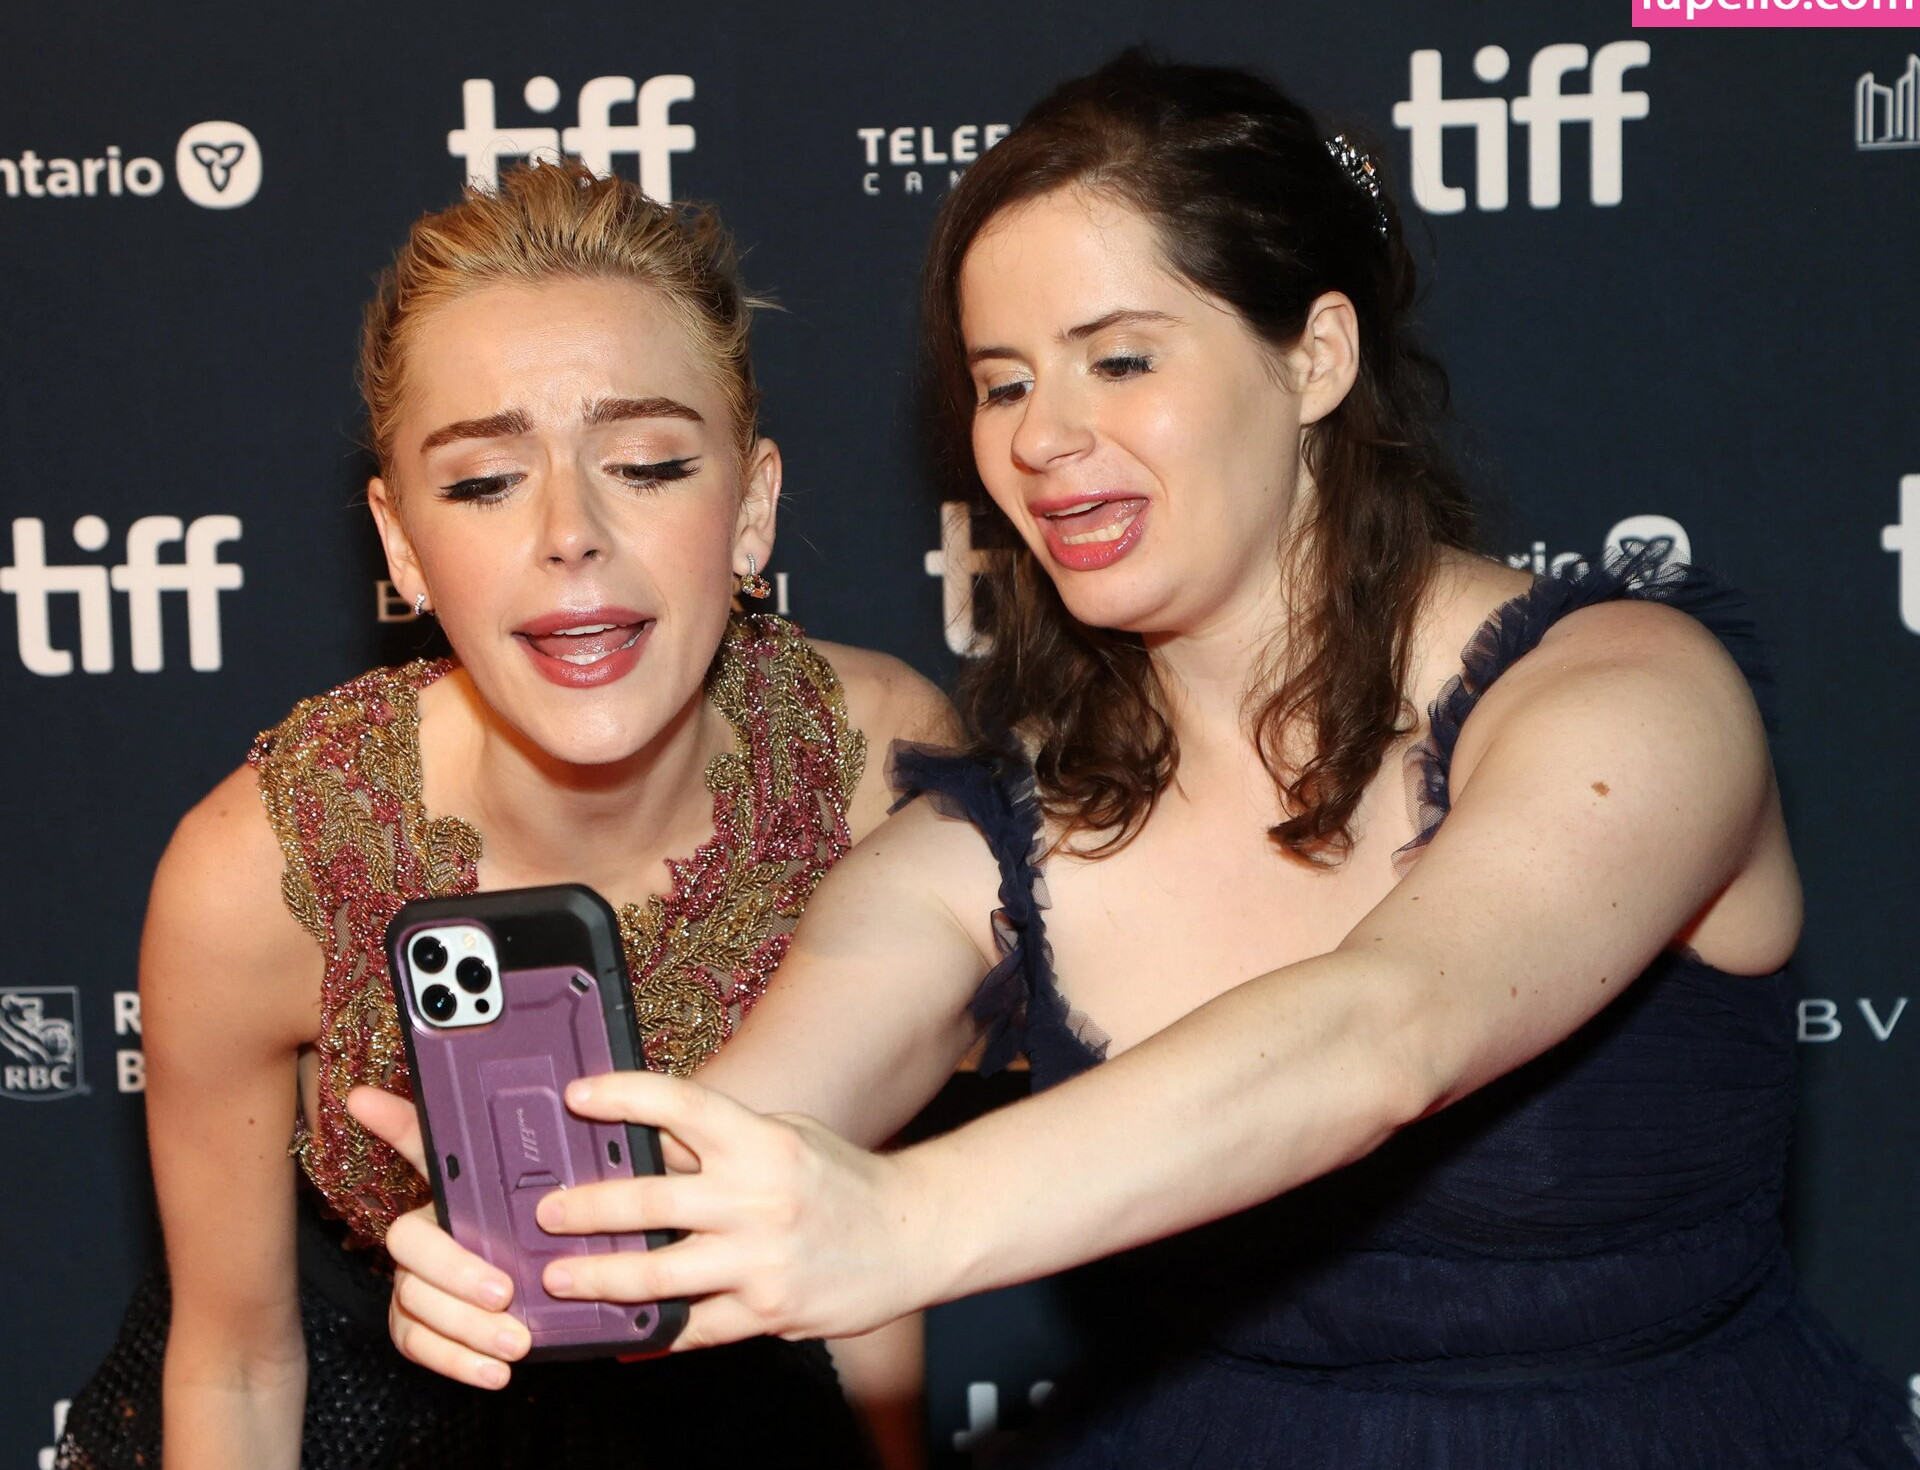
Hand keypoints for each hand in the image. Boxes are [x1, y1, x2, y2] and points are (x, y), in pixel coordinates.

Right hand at [346, 1086, 530, 1387]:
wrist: (539, 1285)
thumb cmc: (517, 1225)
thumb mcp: (527, 1191)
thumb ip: (505, 1149)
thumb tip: (466, 1084)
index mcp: (443, 1191)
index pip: (411, 1149)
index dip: (389, 1119)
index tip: (365, 1096)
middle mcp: (419, 1237)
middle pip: (413, 1253)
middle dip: (458, 1273)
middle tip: (506, 1291)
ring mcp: (413, 1284)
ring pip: (418, 1305)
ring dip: (467, 1328)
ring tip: (516, 1339)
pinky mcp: (417, 1327)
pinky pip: (420, 1345)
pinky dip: (458, 1361)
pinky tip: (495, 1371)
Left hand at [534, 1071, 939, 1348]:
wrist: (912, 1235)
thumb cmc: (842, 1181)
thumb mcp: (785, 1138)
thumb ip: (721, 1144)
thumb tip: (646, 1149)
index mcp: (761, 1141)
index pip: (680, 1105)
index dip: (623, 1096)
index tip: (578, 1098)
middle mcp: (757, 1197)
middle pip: (650, 1198)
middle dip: (587, 1207)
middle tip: (547, 1213)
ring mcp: (760, 1259)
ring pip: (658, 1273)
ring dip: (599, 1276)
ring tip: (562, 1277)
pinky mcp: (766, 1310)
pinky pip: (694, 1327)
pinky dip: (653, 1335)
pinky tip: (621, 1337)